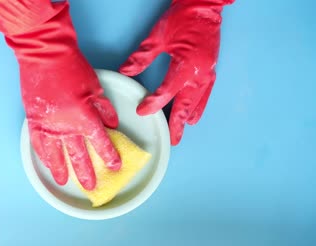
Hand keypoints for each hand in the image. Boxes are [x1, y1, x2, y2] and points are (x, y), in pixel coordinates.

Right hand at [0, 0, 120, 189]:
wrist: (45, 55)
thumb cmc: (73, 68)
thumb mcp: (96, 87)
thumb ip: (104, 110)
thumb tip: (111, 125)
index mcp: (85, 119)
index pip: (101, 144)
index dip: (109, 156)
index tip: (115, 166)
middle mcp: (66, 128)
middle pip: (79, 156)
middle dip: (87, 173)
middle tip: (91, 186)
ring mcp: (48, 127)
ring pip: (56, 156)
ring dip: (62, 170)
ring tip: (65, 182)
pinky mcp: (34, 121)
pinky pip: (39, 145)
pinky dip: (44, 155)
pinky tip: (47, 163)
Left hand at [120, 0, 233, 144]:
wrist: (204, 6)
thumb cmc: (182, 19)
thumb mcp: (158, 37)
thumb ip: (142, 57)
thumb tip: (126, 71)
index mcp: (186, 64)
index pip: (167, 91)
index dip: (154, 103)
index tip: (142, 111)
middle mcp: (200, 73)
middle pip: (186, 104)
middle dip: (178, 123)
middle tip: (173, 140)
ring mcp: (208, 72)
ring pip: (197, 102)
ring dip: (189, 118)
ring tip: (182, 132)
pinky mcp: (211, 70)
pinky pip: (206, 94)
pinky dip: (200, 106)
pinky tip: (194, 116)